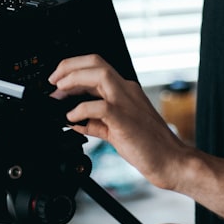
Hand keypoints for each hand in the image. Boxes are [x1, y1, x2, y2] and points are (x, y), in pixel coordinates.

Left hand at [48, 54, 190, 188]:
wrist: (171, 161)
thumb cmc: (149, 147)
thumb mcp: (117, 131)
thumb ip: (96, 123)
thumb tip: (74, 121)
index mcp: (125, 91)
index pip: (97, 67)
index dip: (73, 69)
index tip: (58, 81)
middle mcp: (126, 90)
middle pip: (95, 62)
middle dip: (69, 66)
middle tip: (52, 81)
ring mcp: (127, 102)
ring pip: (98, 74)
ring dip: (73, 79)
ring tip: (58, 91)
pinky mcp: (124, 118)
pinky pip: (98, 105)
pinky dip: (80, 109)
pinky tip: (71, 118)